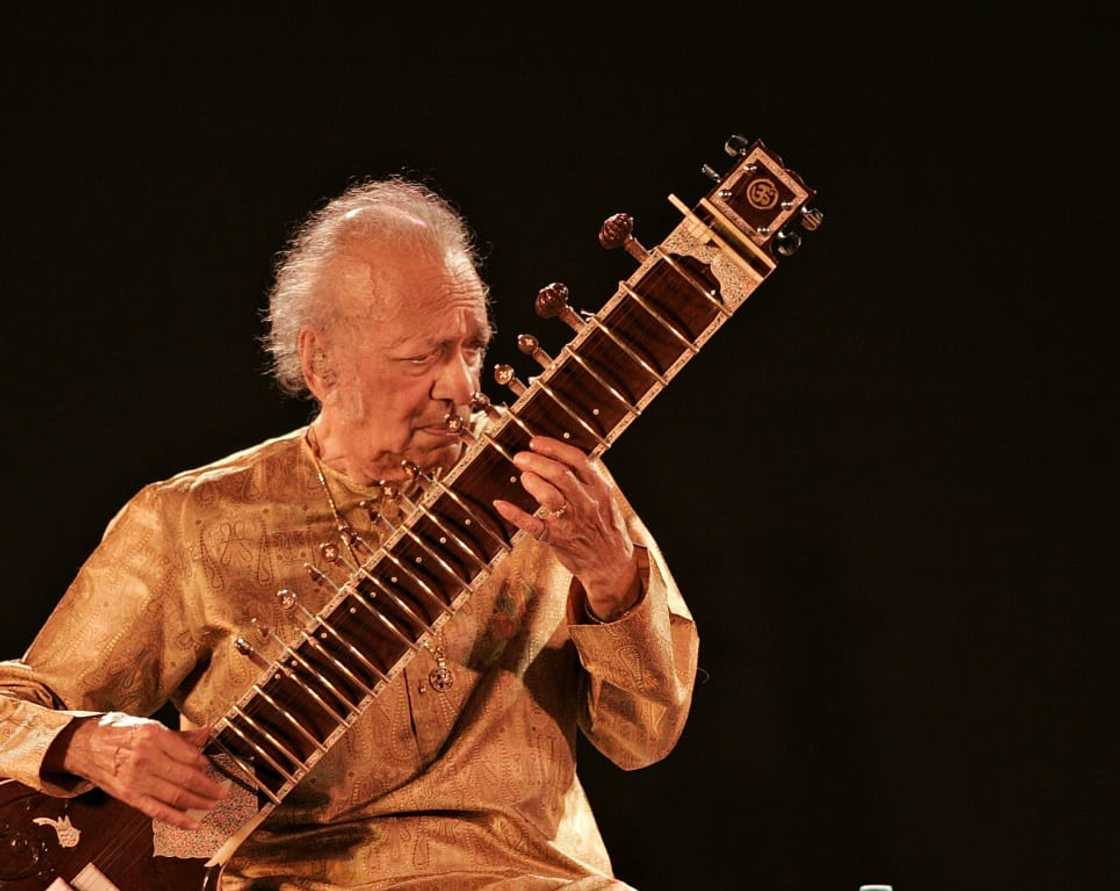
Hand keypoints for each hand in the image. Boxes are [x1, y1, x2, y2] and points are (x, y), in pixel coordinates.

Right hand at [57, 712, 228, 829]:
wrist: (84, 746)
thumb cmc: (119, 733)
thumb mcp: (150, 725)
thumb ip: (181, 735)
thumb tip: (208, 732)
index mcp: (153, 736)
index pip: (188, 754)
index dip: (204, 763)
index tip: (212, 767)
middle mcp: (145, 758)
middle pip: (185, 777)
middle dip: (208, 787)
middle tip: (222, 791)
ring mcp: (136, 780)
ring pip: (175, 796)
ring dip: (199, 803)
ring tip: (212, 804)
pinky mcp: (129, 796)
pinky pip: (158, 811)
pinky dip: (178, 819)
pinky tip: (193, 823)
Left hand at [493, 436, 639, 616]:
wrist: (612, 564)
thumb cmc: (605, 528)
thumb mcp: (604, 498)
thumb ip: (585, 478)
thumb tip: (557, 456)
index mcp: (598, 488)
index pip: (576, 459)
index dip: (553, 447)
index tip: (535, 442)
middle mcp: (587, 502)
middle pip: (560, 474)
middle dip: (536, 462)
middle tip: (520, 458)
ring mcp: (572, 521)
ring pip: (550, 496)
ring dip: (532, 482)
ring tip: (523, 477)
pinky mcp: (558, 539)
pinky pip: (533, 525)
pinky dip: (515, 514)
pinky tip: (502, 505)